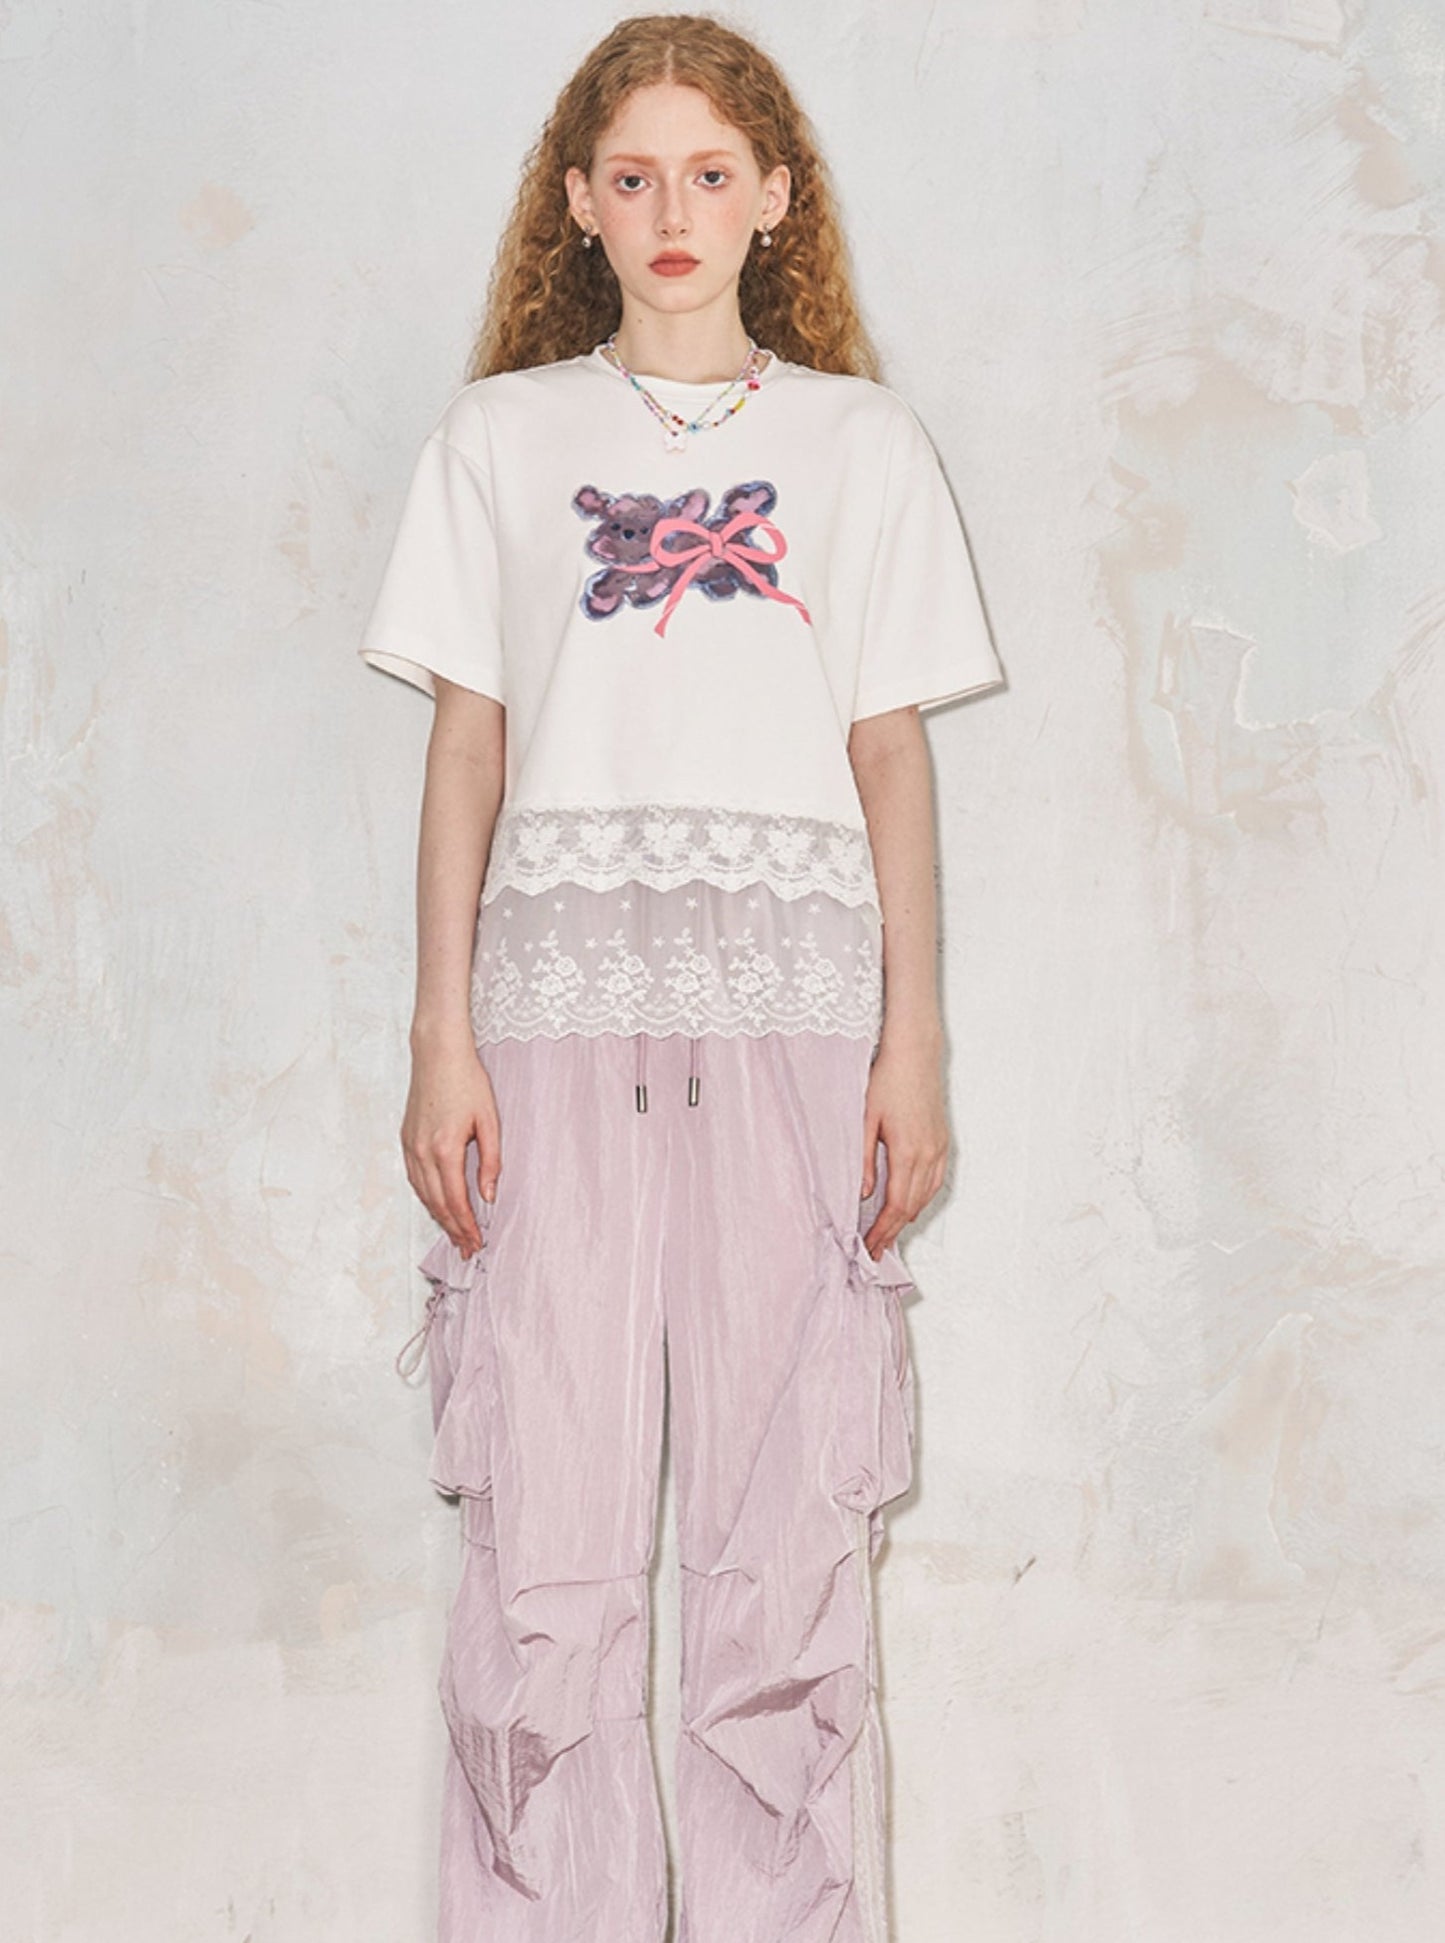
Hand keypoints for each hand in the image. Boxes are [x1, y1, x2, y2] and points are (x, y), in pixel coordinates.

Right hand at [400, 1030, 500, 1259]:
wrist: (437, 1054)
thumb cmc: (467, 1081)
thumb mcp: (490, 1120)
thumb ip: (491, 1161)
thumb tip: (488, 1196)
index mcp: (445, 1149)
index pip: (456, 1200)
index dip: (466, 1226)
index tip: (476, 1243)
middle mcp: (422, 1152)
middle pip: (437, 1203)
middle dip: (452, 1229)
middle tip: (466, 1249)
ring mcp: (410, 1147)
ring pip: (422, 1194)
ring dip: (438, 1217)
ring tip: (454, 1234)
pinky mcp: (405, 1140)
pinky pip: (414, 1179)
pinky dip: (426, 1197)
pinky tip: (436, 1205)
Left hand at [860, 1033, 948, 1259]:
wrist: (915, 1053)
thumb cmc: (887, 1080)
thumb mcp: (865, 1120)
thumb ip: (864, 1160)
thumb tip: (864, 1194)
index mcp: (908, 1152)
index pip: (895, 1206)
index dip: (882, 1232)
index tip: (869, 1249)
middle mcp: (929, 1154)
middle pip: (911, 1207)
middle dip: (893, 1232)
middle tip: (875, 1250)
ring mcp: (940, 1148)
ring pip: (926, 1196)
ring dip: (907, 1218)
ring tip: (889, 1233)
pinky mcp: (943, 1140)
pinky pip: (936, 1180)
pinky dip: (923, 1198)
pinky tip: (911, 1204)